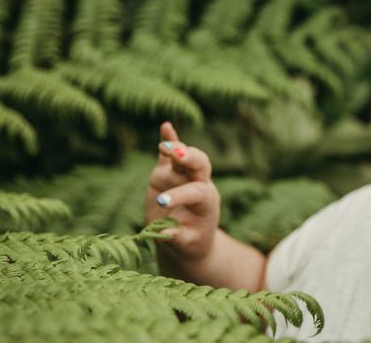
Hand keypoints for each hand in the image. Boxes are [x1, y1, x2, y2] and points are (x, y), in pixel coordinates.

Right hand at [145, 122, 219, 261]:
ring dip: (178, 148)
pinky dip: (170, 138)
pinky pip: (169, 155)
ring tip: (165, 147)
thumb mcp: (186, 245)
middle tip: (176, 154)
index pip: (196, 192)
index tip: (162, 202)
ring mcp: (183, 176)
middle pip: (200, 164)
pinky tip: (166, 126)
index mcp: (207, 200)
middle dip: (189, 157)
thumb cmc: (190, 242)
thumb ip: (177, 238)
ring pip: (187, 156)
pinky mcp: (168, 173)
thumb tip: (164, 233)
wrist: (189, 239)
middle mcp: (198, 183)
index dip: (180, 195)